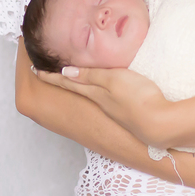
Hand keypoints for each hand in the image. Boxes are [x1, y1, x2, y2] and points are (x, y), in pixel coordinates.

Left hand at [36, 66, 173, 147]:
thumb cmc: (138, 98)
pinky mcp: (124, 113)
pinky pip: (100, 99)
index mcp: (94, 93)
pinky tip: (98, 91)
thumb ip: (92, 75)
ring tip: (68, 78)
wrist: (159, 125)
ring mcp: (112, 110)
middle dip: (59, 80)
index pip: (67, 81)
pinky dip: (91, 91)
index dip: (51, 76)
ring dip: (75, 85)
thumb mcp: (114, 80)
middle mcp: (99, 102)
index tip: (34, 70)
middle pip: (74, 89)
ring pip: (87, 94)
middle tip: (45, 73)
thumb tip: (65, 71)